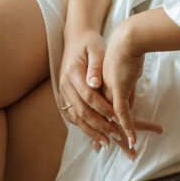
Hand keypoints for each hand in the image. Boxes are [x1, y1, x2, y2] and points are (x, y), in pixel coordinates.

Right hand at [58, 29, 116, 149]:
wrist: (76, 38)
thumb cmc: (90, 43)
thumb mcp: (96, 49)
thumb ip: (96, 66)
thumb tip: (94, 84)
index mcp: (72, 72)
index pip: (88, 96)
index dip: (103, 109)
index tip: (117, 118)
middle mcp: (64, 83)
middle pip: (81, 110)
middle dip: (99, 125)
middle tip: (116, 136)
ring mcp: (62, 90)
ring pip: (75, 116)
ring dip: (91, 130)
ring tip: (106, 142)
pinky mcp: (63, 95)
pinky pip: (70, 115)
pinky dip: (82, 126)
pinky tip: (93, 134)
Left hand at [102, 19, 161, 156]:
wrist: (127, 38)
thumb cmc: (126, 51)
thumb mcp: (124, 74)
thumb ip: (125, 91)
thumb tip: (129, 104)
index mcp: (98, 89)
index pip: (97, 114)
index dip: (100, 130)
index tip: (101, 143)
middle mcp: (100, 93)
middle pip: (103, 121)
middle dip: (111, 139)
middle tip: (118, 151)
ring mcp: (108, 93)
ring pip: (112, 121)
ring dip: (121, 137)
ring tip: (130, 151)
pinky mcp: (118, 90)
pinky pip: (122, 114)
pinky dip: (128, 127)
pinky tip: (132, 139)